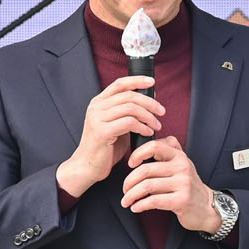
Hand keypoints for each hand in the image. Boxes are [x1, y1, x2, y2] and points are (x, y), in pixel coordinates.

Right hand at [57, 75, 163, 197]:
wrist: (87, 167)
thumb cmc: (105, 148)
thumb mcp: (117, 125)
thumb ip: (129, 113)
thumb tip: (150, 101)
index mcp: (98, 102)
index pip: (119, 84)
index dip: (137, 80)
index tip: (152, 82)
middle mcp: (96, 107)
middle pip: (129, 95)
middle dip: (149, 102)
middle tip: (161, 111)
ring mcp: (97, 118)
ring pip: (130, 108)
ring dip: (148, 116)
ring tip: (156, 125)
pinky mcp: (102, 132)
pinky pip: (128, 123)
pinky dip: (142, 126)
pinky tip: (148, 132)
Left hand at [122, 138, 219, 232]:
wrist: (206, 207)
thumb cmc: (188, 186)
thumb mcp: (181, 164)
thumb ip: (167, 152)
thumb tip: (141, 149)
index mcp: (179, 156)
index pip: (154, 146)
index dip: (137, 154)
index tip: (130, 163)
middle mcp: (182, 167)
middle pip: (146, 170)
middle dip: (129, 181)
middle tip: (124, 189)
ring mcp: (183, 184)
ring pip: (147, 186)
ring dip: (131, 195)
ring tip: (126, 201)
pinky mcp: (181, 200)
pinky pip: (153, 201)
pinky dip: (140, 205)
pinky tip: (136, 207)